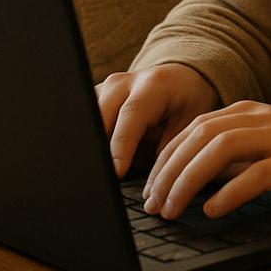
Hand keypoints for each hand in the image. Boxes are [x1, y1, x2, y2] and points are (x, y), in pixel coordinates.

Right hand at [94, 64, 220, 176]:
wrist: (178, 81)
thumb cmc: (184, 105)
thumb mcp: (187, 127)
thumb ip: (168, 152)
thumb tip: (151, 189)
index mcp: (153, 86)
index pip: (132, 114)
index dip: (122, 145)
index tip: (116, 172)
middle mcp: (124, 83)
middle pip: (101, 114)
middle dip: (99, 148)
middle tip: (101, 180)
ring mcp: (106, 88)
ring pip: (87, 119)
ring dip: (91, 145)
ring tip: (98, 173)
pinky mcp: (95, 98)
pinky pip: (84, 120)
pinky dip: (88, 141)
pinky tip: (93, 161)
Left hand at [140, 101, 270, 219]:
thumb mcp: (270, 148)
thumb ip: (236, 157)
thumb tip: (195, 180)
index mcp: (249, 112)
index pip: (193, 129)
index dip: (165, 159)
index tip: (149, 189)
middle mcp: (260, 118)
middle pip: (199, 137)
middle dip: (168, 172)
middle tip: (153, 205)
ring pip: (219, 151)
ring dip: (188, 181)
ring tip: (173, 210)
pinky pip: (255, 174)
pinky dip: (229, 193)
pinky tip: (213, 211)